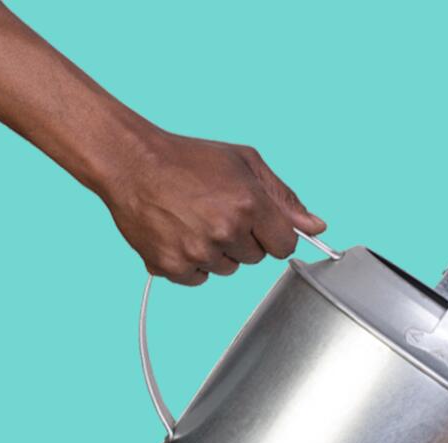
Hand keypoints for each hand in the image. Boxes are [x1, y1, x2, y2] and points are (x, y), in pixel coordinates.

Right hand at [98, 129, 325, 284]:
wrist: (130, 162)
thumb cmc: (187, 159)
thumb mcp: (244, 163)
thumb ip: (283, 198)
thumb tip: (317, 227)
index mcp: (249, 204)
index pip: (286, 246)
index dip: (273, 234)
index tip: (257, 223)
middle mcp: (225, 231)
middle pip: (257, 258)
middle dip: (243, 239)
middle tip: (214, 210)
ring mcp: (199, 252)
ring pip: (228, 270)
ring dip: (217, 251)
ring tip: (193, 219)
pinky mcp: (174, 267)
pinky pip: (199, 279)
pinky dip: (190, 262)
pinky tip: (178, 233)